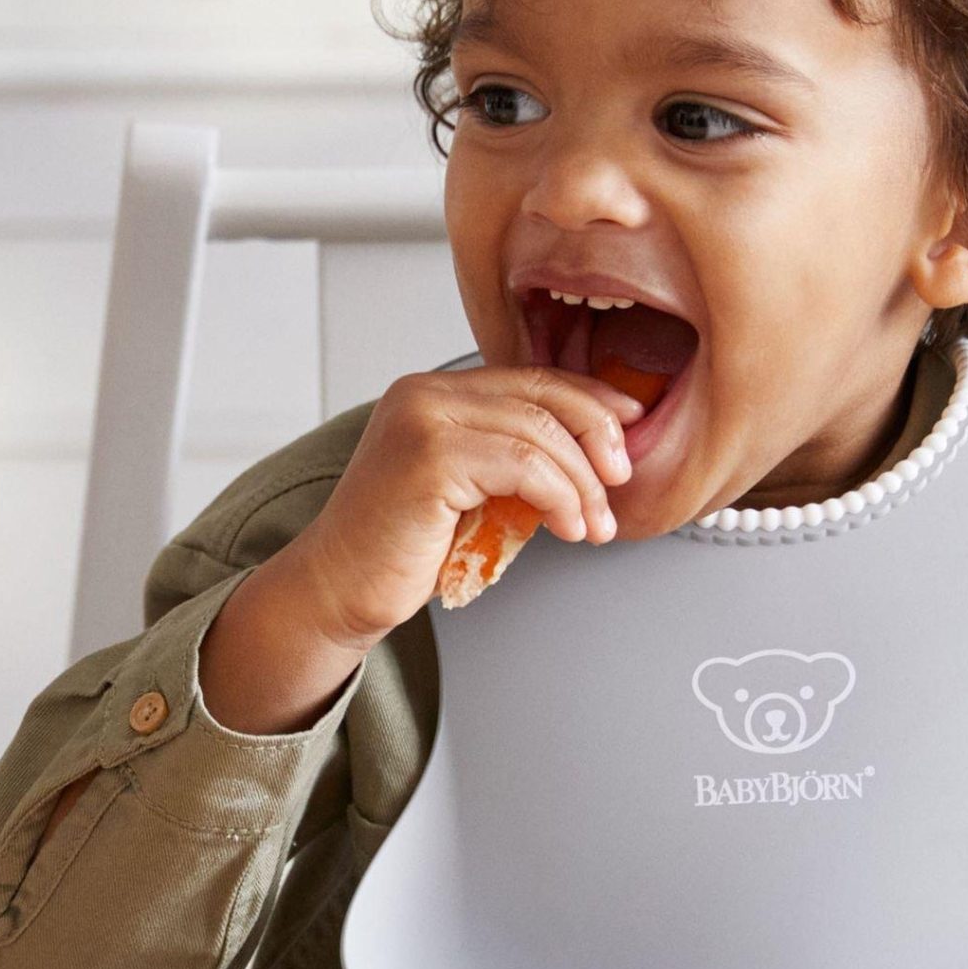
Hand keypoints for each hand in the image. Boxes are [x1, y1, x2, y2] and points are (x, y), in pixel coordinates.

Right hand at [290, 364, 643, 651]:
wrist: (339, 590)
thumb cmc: (403, 550)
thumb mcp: (472, 491)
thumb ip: (513, 460)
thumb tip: (593, 458)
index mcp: (433, 392)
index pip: (531, 378)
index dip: (589, 399)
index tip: (628, 429)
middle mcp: (424, 393)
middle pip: (542, 396)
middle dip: (596, 441)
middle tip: (619, 485)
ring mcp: (423, 420)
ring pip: (540, 433)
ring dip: (582, 484)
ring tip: (594, 525)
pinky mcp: (429, 456)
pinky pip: (524, 465)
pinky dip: (560, 497)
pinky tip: (568, 528)